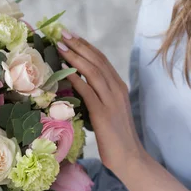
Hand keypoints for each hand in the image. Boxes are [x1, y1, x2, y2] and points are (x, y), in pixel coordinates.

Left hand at [58, 31, 144, 174]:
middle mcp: (117, 89)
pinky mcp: (102, 113)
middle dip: (79, 45)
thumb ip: (96, 97)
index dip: (86, 46)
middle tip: (62, 33)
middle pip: (97, 60)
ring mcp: (111, 100)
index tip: (71, 36)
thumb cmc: (115, 137)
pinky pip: (87, 90)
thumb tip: (76, 86)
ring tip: (61, 45)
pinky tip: (64, 70)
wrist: (129, 157)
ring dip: (75, 56)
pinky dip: (75, 78)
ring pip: (93, 71)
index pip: (102, 60)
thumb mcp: (107, 111)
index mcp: (119, 87)